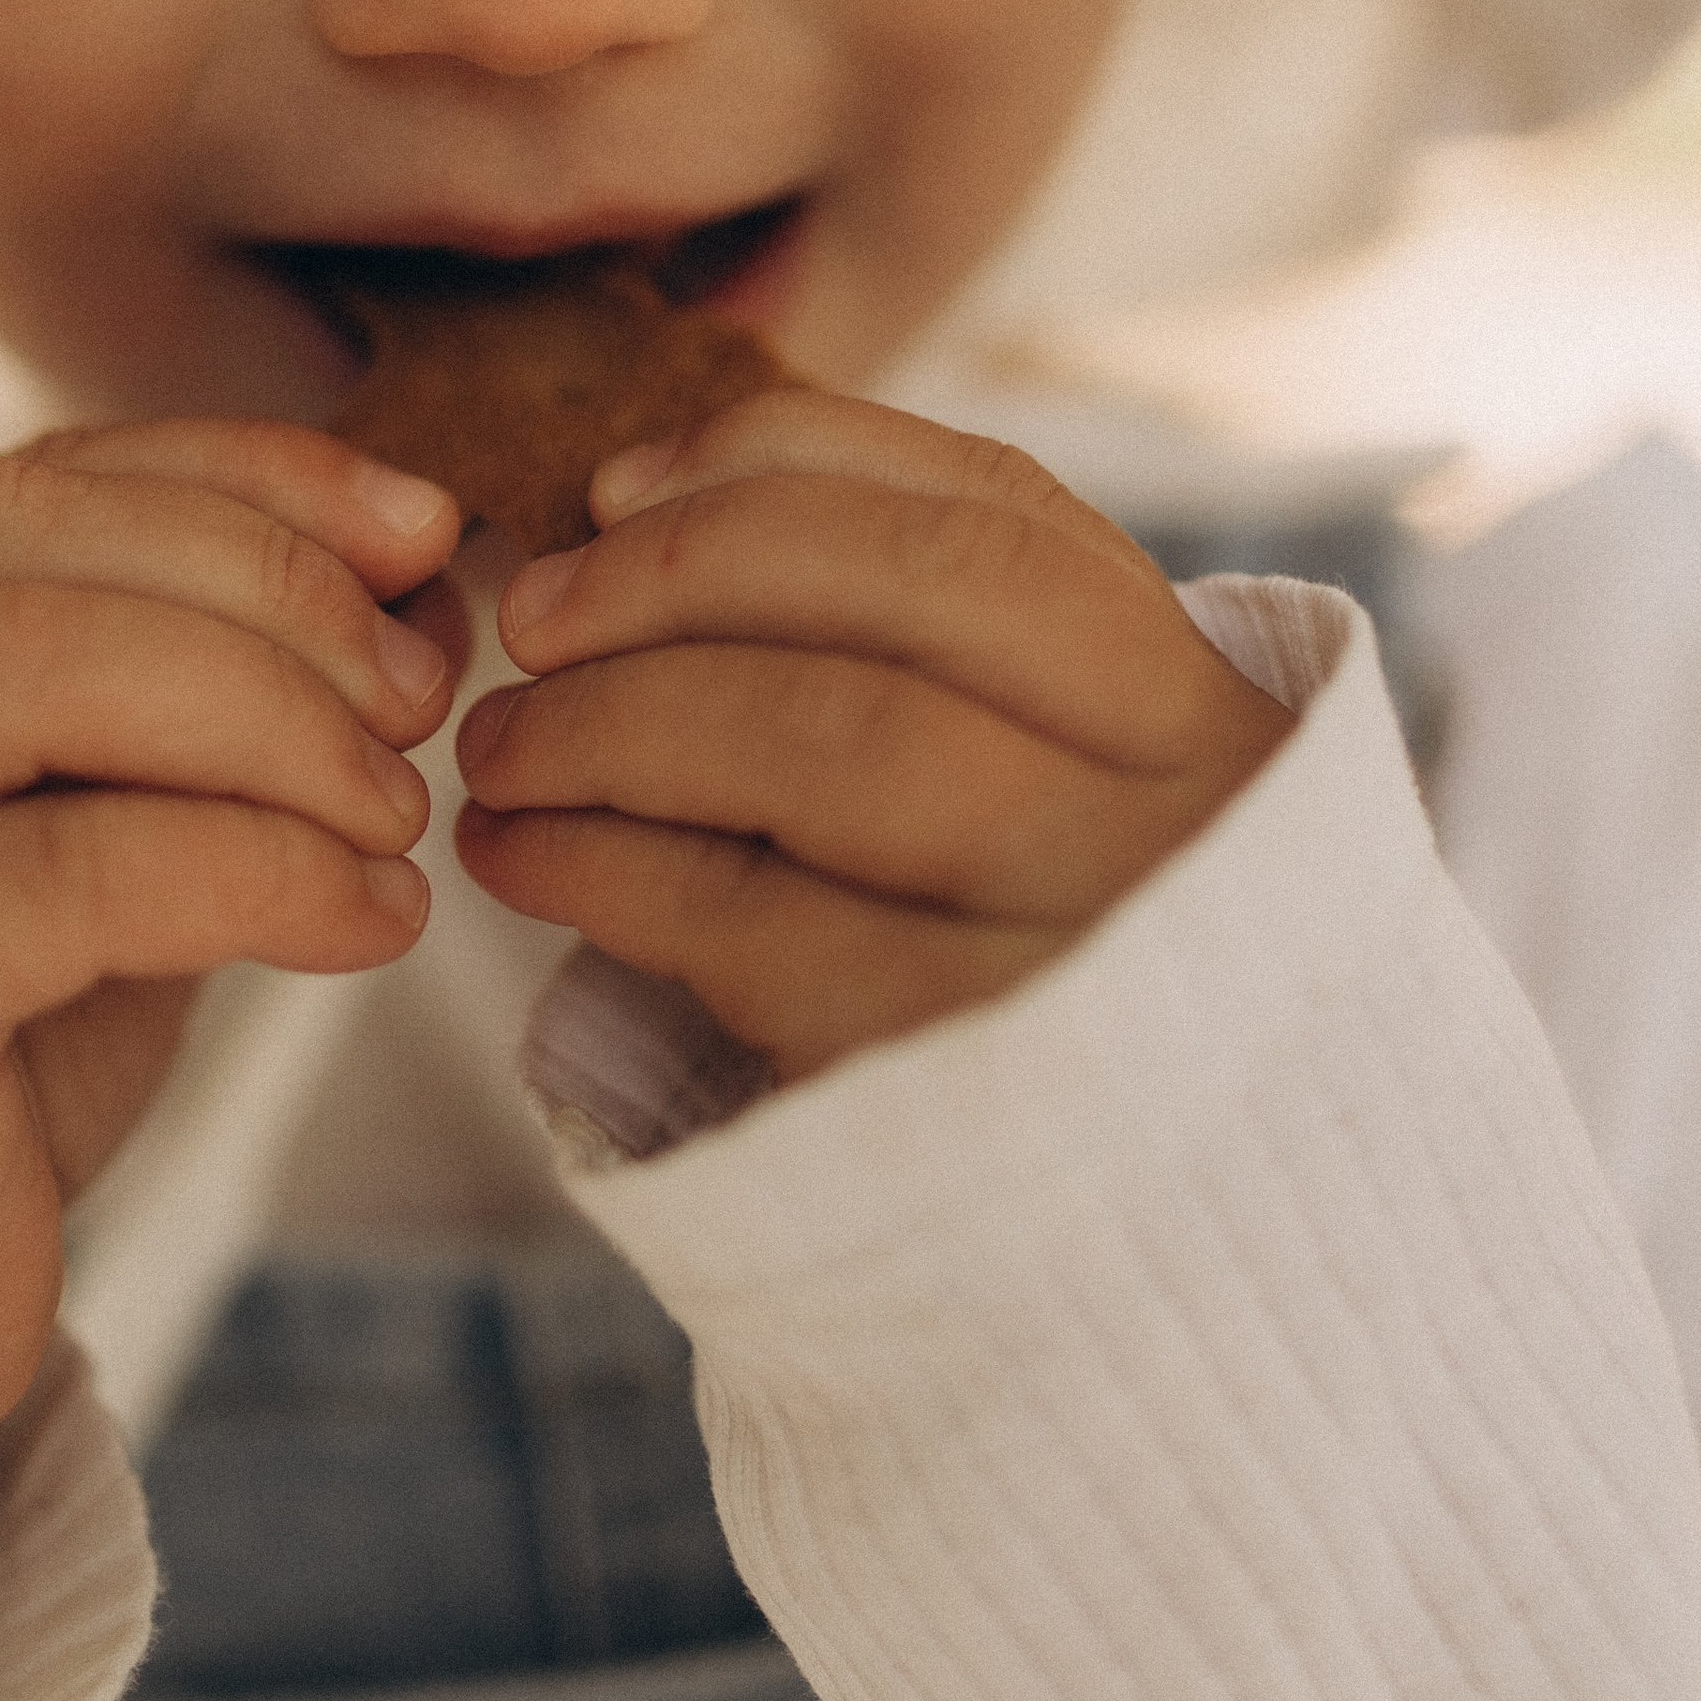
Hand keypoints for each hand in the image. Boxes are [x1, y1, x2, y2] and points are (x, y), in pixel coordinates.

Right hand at [0, 423, 461, 1700]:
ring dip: (280, 724)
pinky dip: (266, 867)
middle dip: (276, 601)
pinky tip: (369, 920)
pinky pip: (79, 864)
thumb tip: (426, 565)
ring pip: (49, 669)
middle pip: (34, 552)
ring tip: (399, 817)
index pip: (16, 487)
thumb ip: (189, 703)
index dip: (241, 482)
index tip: (424, 531)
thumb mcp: (69, 850)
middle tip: (423, 703)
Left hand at [454, 391, 1290, 1082]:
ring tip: (504, 746)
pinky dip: (600, 866)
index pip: (988, 509)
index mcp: (1196, 698)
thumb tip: (634, 487)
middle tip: (527, 619)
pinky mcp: (964, 1088)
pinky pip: (754, 930)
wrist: (1145, 1234)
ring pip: (834, 744)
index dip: (774, 466)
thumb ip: (892, 614)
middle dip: (673, 582)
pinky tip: (518, 855)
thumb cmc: (1025, 954)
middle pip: (910, 599)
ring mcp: (1083, 944)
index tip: (611, 488)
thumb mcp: (1032, 776)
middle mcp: (1175, 805)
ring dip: (615, 720)